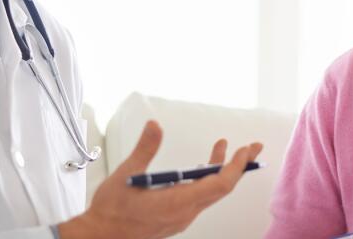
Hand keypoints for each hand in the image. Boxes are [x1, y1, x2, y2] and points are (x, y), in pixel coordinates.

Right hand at [58, 120, 262, 238]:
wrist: (100, 237)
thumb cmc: (111, 211)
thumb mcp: (127, 173)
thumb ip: (145, 149)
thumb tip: (155, 125)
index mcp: (178, 202)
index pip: (219, 185)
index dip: (235, 167)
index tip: (245, 150)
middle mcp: (185, 212)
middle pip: (222, 188)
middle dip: (238, 165)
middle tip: (252, 147)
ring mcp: (181, 217)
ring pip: (211, 193)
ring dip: (222, 171)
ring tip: (227, 149)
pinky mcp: (175, 218)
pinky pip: (200, 198)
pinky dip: (207, 180)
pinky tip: (203, 168)